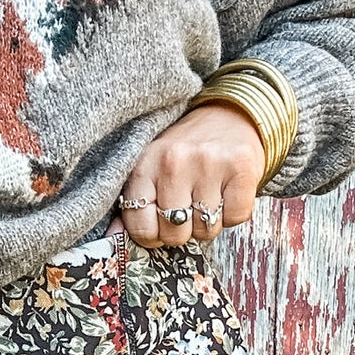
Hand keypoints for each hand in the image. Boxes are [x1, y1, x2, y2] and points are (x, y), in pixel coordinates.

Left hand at [112, 103, 265, 248]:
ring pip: (205, 229)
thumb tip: (113, 240)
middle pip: (174, 233)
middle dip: (182, 230)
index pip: (141, 227)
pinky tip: (227, 194)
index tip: (160, 226)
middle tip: (188, 208)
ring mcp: (209, 164)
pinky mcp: (241, 168)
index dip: (152, 236)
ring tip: (208, 197)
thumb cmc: (187, 149)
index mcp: (146, 164)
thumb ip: (132, 204)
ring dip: (208, 222)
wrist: (229, 115)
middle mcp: (175, 162)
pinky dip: (233, 214)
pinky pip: (235, 218)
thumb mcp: (152, 169)